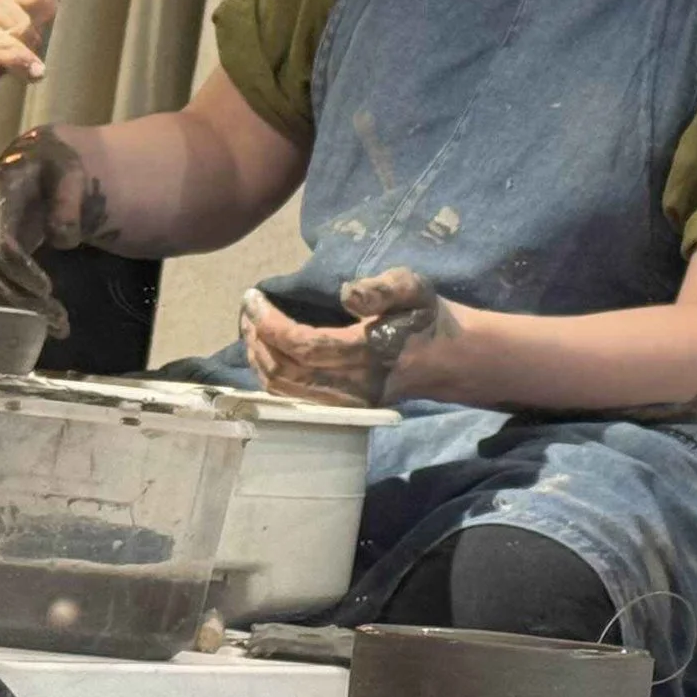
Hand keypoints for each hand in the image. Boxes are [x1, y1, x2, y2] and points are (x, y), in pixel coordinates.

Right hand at [0, 128, 96, 338]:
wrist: (42, 165)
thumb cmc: (55, 165)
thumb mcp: (68, 170)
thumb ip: (68, 199)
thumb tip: (63, 238)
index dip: (18, 269)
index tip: (47, 288)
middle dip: (23, 298)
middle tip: (59, 318)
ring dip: (23, 309)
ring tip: (60, 325)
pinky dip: (18, 307)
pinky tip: (47, 323)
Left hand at [241, 268, 454, 407]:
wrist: (448, 358)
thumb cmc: (426, 317)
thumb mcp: (414, 288)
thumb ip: (383, 287)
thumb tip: (345, 293)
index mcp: (366, 353)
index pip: (301, 344)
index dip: (269, 322)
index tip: (252, 297)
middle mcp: (351, 385)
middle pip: (283, 370)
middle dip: (256, 339)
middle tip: (247, 310)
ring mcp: (345, 402)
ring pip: (283, 389)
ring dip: (258, 358)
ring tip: (251, 328)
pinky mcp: (341, 409)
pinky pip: (292, 397)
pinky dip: (271, 375)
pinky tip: (266, 352)